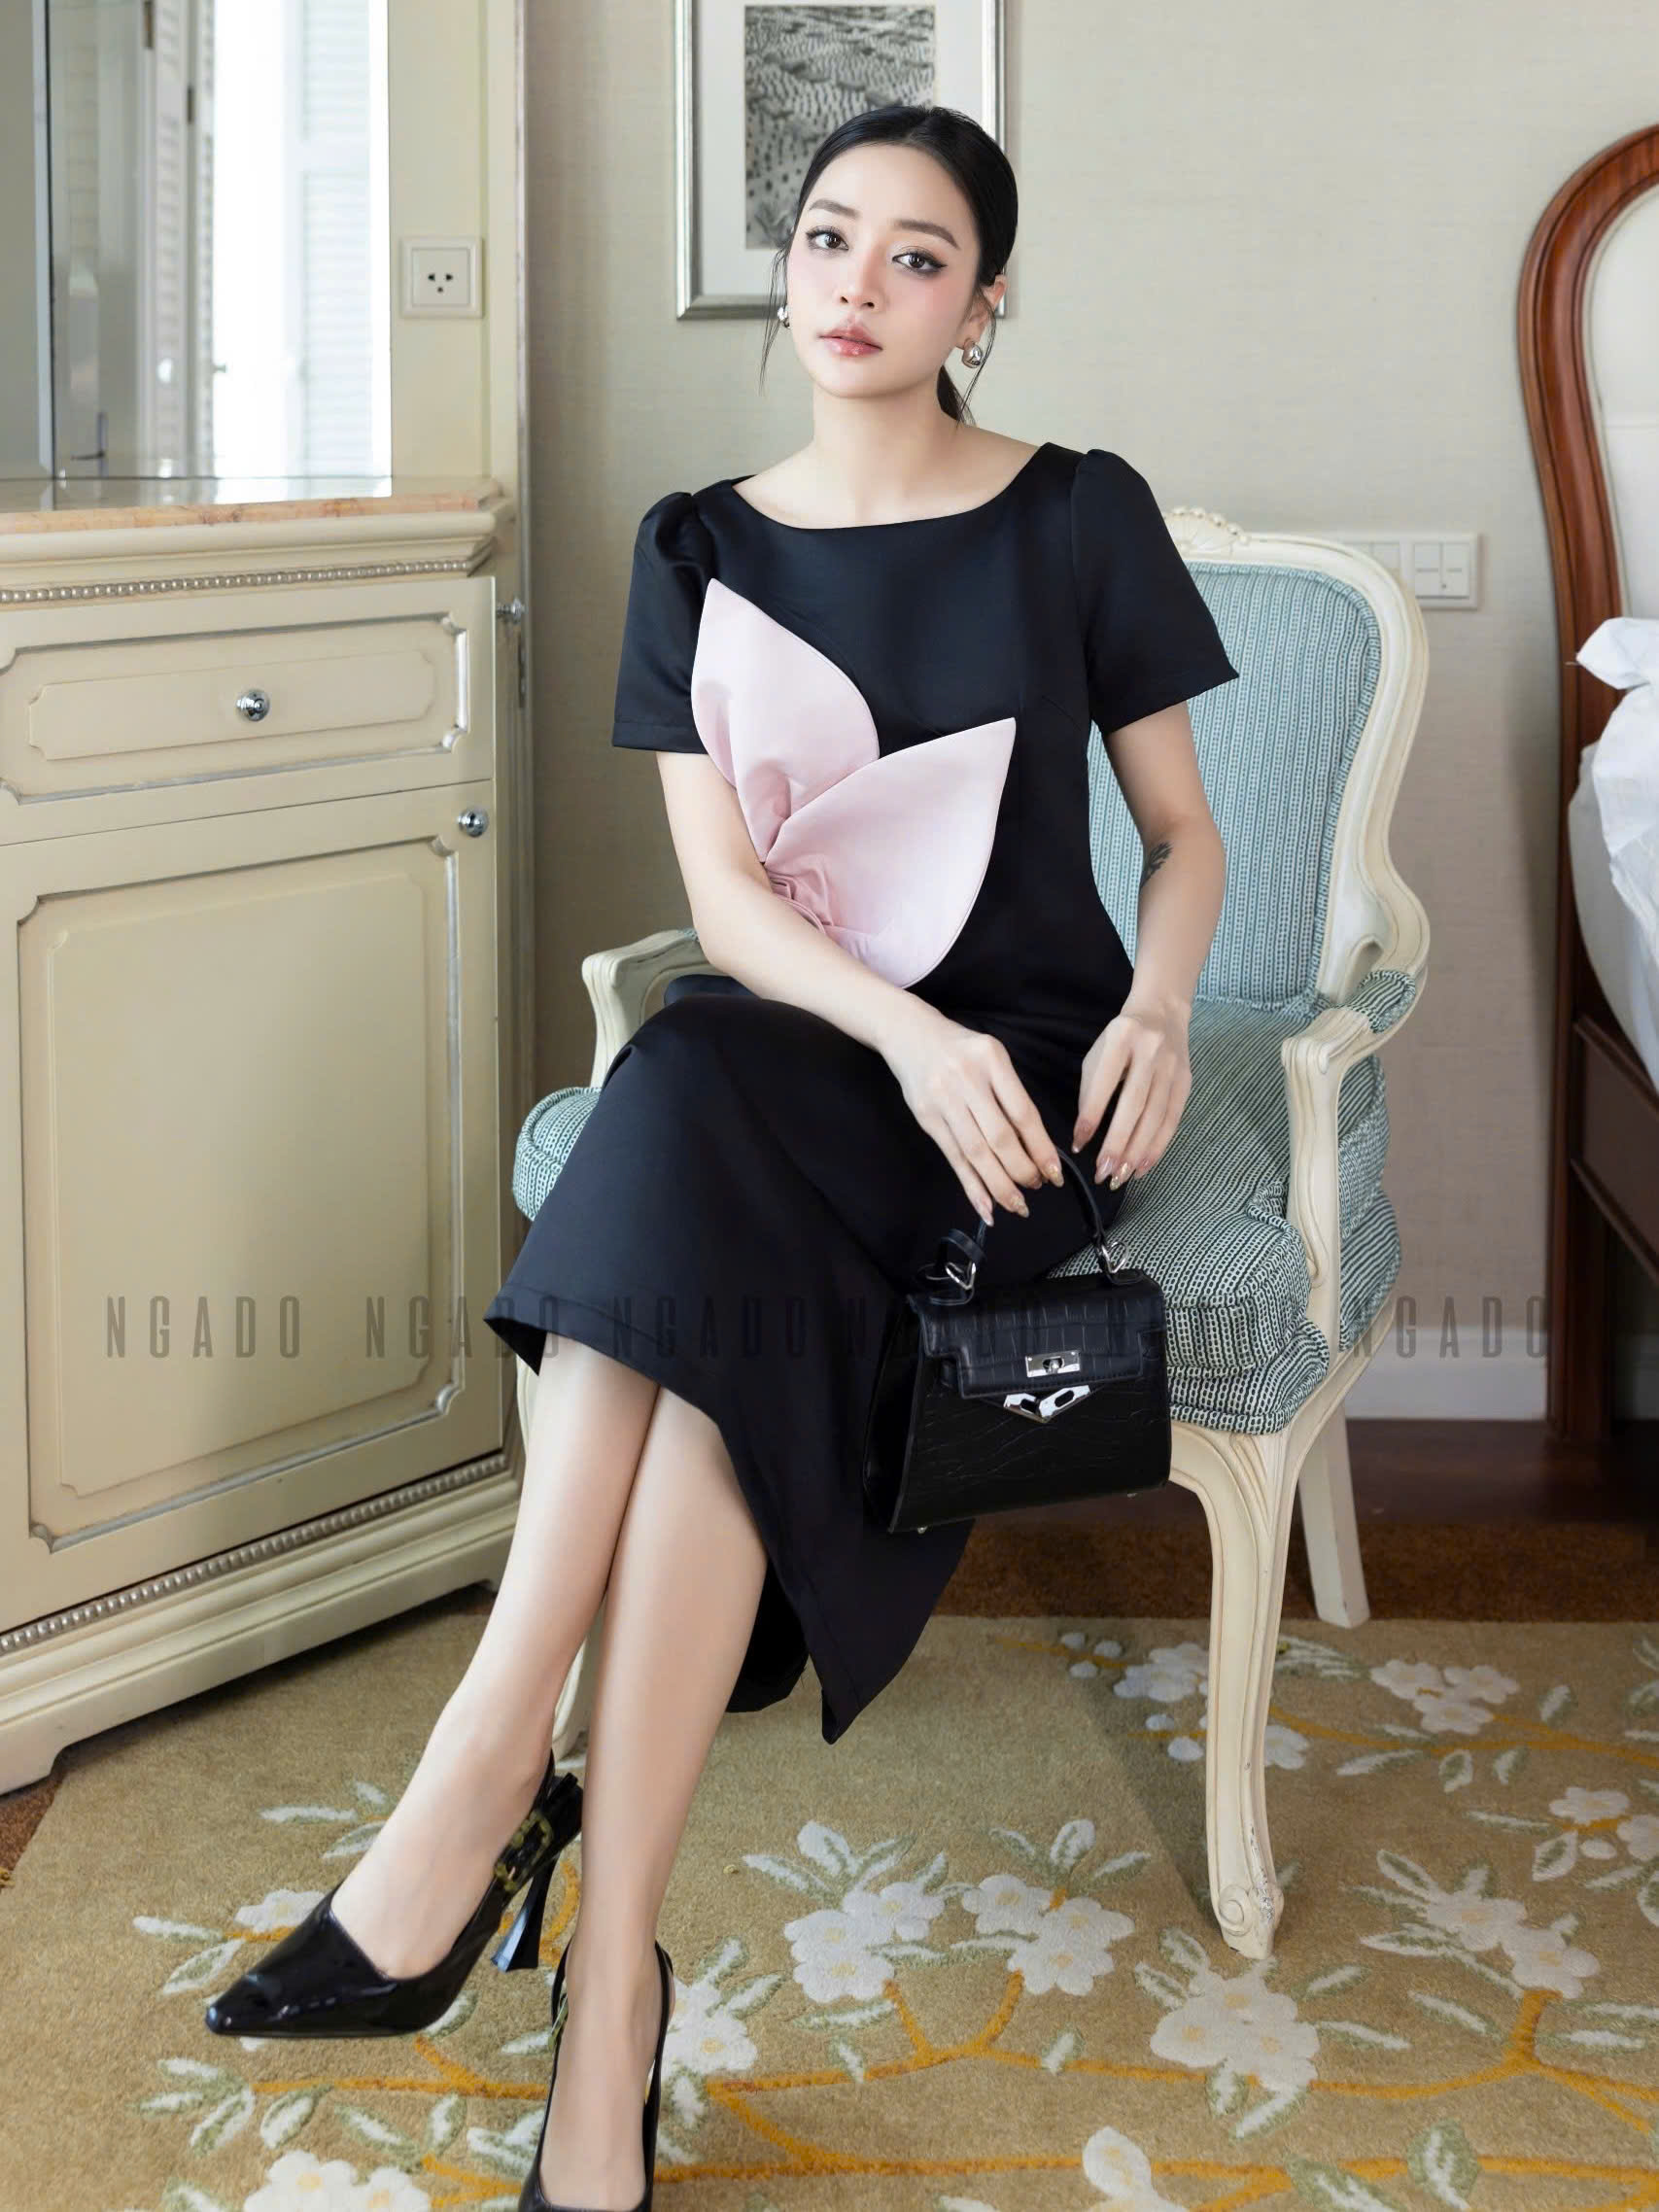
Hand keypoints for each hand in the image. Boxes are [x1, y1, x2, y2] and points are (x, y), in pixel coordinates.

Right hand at [881, 1002, 1064, 1225]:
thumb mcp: (991, 1057)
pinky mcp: (926, 1118)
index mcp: (992, 1060)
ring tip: (1017, 1204)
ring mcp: (943, 1100)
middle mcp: (967, 1080)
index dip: (1040, 1147)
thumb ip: (1010, 1095)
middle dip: (1022, 1170)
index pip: (1022, 1113)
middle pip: (1000, 1138)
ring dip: (1000, 1185)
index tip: (1054, 1171)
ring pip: (976, 1153)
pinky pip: (954, 1157)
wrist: (908, 1033)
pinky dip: (971, 1186)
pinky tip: (986, 1207)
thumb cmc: (959, 1048)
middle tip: (1037, 1186)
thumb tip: (1035, 1145)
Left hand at [1074, 988, 1192, 1187]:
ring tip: (1121, 1176)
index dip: (1092, 1116)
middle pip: (1134, 1105)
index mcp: (1121, 1039)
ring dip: (1138, 1152)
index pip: (1104, 1083)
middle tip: (1103, 1172)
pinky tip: (1143, 1166)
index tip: (1078, 1145)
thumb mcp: (1098, 1054)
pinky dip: (1157, 1147)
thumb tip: (1085, 1135)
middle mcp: (1150, 1052)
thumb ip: (1090, 1090)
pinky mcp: (1186, 1082)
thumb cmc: (1120, 1039)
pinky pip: (1172, 1120)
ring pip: (1155, 1116)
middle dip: (1118, 1143)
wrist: (1163, 1012)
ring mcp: (1172, 1067)